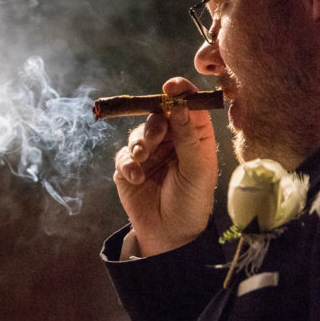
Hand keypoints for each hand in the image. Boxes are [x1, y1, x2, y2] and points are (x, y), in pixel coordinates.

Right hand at [113, 77, 217, 255]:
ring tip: (143, 159)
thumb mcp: (197, 168)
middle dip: (154, 124)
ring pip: (138, 133)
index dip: (180, 93)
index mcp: (194, 137)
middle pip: (158, 115)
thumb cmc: (192, 201)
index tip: (171, 86)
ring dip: (139, 143)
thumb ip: (187, 136)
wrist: (170, 234)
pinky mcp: (128, 168)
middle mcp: (171, 140)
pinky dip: (128, 164)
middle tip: (154, 138)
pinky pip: (122, 155)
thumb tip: (179, 104)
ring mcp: (148, 153)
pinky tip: (136, 176)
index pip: (187, 107)